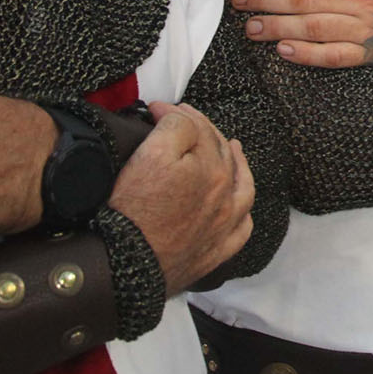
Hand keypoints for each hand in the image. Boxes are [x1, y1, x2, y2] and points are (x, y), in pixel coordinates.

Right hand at [110, 101, 253, 293]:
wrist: (128, 264)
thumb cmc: (136, 209)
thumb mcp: (151, 154)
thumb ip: (174, 127)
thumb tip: (177, 114)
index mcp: (214, 169)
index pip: (199, 128)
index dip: (176, 113)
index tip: (157, 109)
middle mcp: (227, 196)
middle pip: (221, 153)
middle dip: (204, 131)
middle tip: (184, 120)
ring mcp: (225, 225)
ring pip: (243, 187)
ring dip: (238, 164)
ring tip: (232, 148)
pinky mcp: (216, 251)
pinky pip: (242, 229)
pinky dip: (243, 212)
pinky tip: (237, 205)